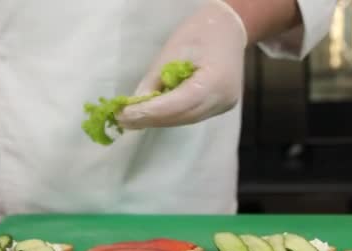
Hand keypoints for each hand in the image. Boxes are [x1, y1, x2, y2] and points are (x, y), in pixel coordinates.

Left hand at [118, 0, 246, 128]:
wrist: (229, 29)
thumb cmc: (200, 32)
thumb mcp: (172, 51)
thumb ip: (155, 79)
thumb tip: (135, 103)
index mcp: (215, 81)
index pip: (178, 104)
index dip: (150, 112)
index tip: (123, 115)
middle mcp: (223, 99)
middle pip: (183, 116)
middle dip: (152, 119)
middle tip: (123, 120)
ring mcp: (224, 105)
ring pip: (187, 119)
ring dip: (160, 120)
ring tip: (134, 119)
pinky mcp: (220, 106)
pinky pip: (193, 115)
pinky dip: (172, 115)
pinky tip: (154, 114)